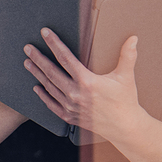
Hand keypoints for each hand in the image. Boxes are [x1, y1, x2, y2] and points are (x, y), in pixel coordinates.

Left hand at [24, 29, 143, 143]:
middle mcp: (75, 94)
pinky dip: (43, 96)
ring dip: (37, 74)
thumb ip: (128, 55)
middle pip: (51, 72)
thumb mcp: (126, 76)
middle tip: (28, 48)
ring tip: (28, 63)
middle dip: (38, 58)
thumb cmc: (125, 101)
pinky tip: (37, 88)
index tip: (45, 33)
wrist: (125, 128)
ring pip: (49, 87)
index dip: (54, 44)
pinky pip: (52, 105)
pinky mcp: (70, 117)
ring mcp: (71, 107)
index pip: (65, 58)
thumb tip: (133, 38)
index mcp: (87, 81)